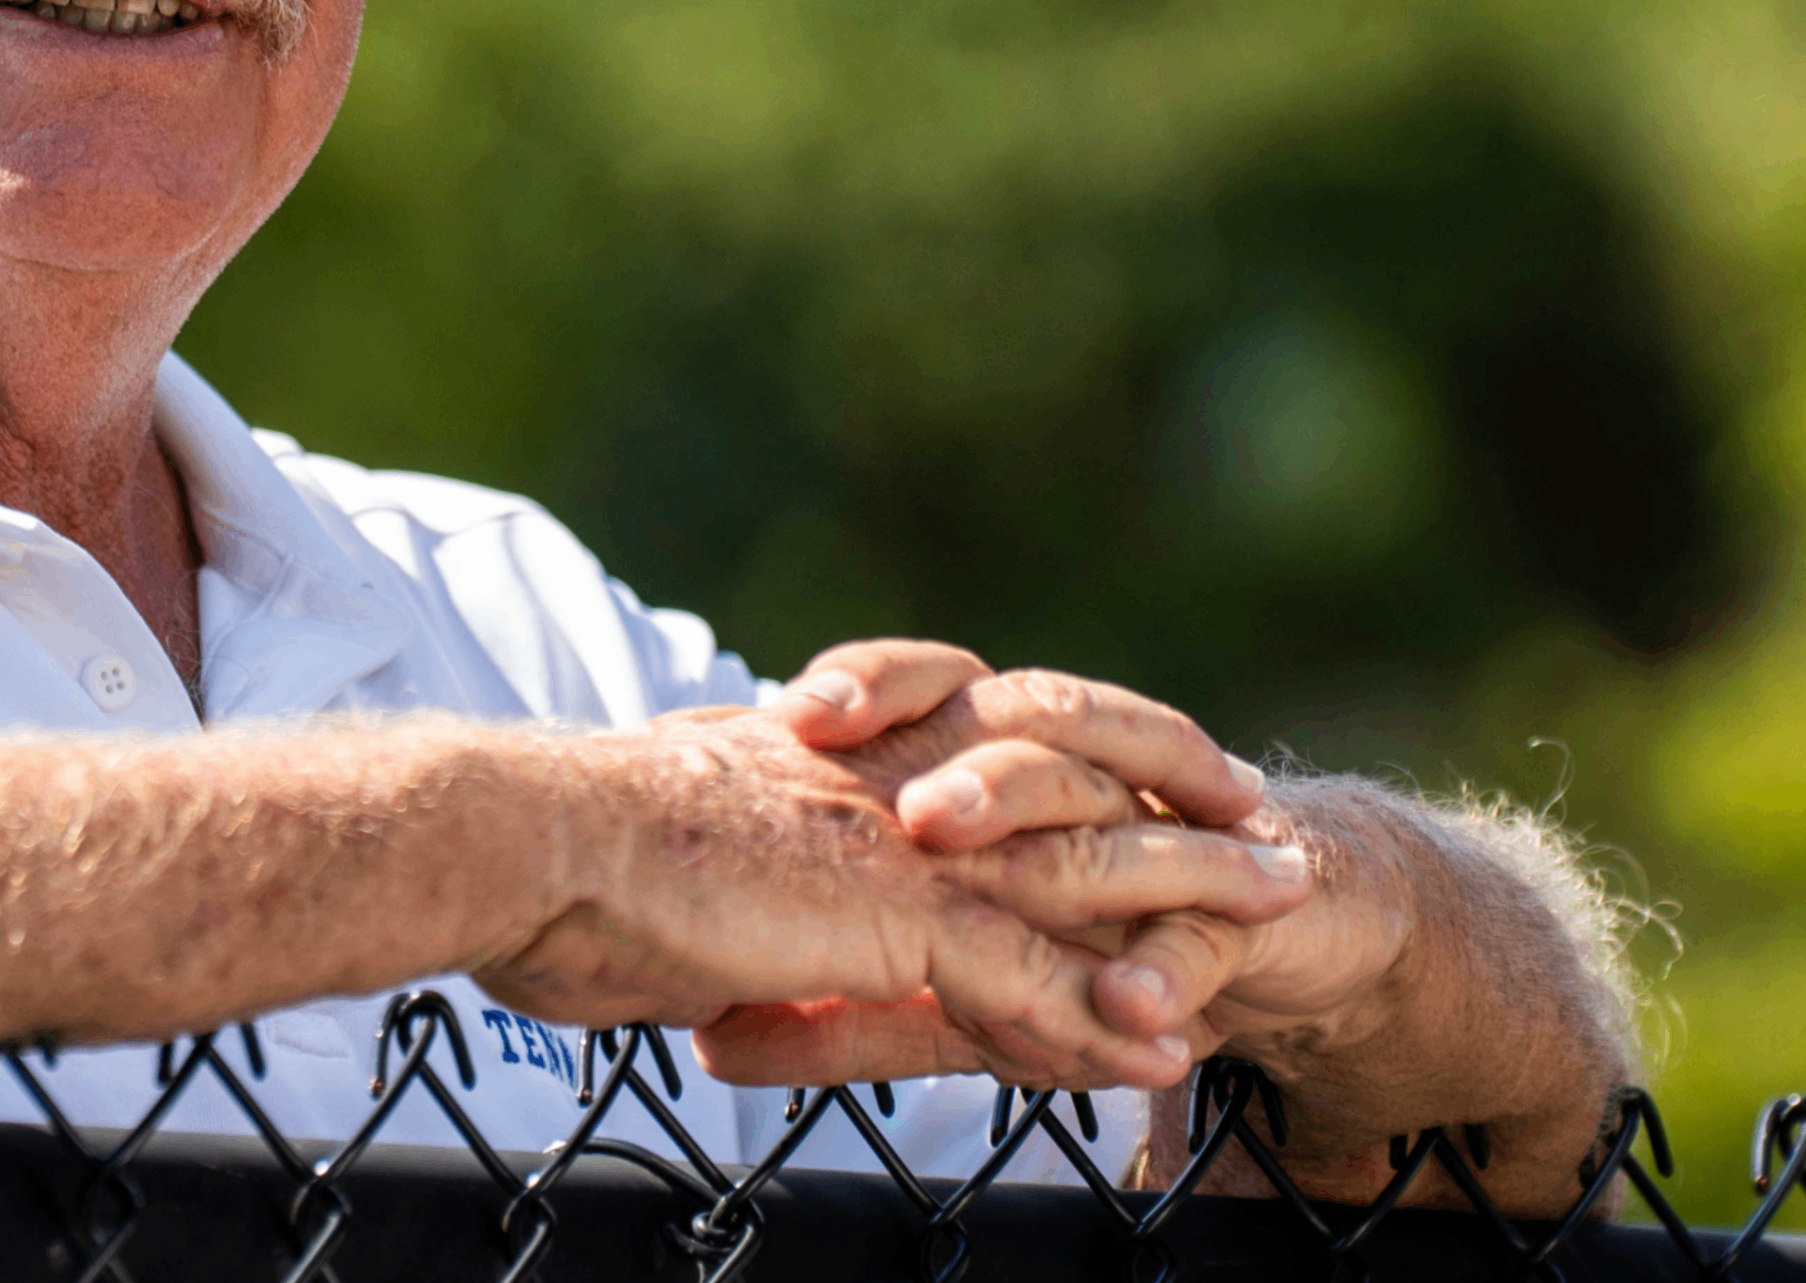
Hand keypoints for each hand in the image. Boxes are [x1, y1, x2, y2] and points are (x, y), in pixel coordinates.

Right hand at [479, 673, 1313, 1091]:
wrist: (521, 841)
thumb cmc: (554, 867)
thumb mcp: (670, 875)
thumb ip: (731, 893)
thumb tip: (725, 952)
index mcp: (834, 758)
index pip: (988, 753)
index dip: (1077, 766)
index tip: (1150, 780)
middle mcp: (881, 779)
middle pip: (1064, 785)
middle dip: (1173, 808)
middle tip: (1268, 824)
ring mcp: (892, 840)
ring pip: (1072, 867)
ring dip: (1185, 895)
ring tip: (1284, 912)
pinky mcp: (889, 909)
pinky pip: (1021, 972)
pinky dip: (1096, 1017)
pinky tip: (1167, 1052)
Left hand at [690, 641, 1409, 1093]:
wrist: (1273, 931)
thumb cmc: (1083, 939)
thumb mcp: (951, 984)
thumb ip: (843, 1012)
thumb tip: (713, 1044)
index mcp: (994, 757)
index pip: (923, 691)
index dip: (864, 688)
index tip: (791, 711)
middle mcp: (1071, 772)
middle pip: (1010, 728)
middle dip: (956, 760)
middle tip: (904, 803)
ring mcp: (1156, 831)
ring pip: (1100, 799)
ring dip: (1042, 819)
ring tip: (971, 846)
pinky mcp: (1239, 909)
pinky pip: (1200, 935)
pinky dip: (1167, 966)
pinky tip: (1132, 1003)